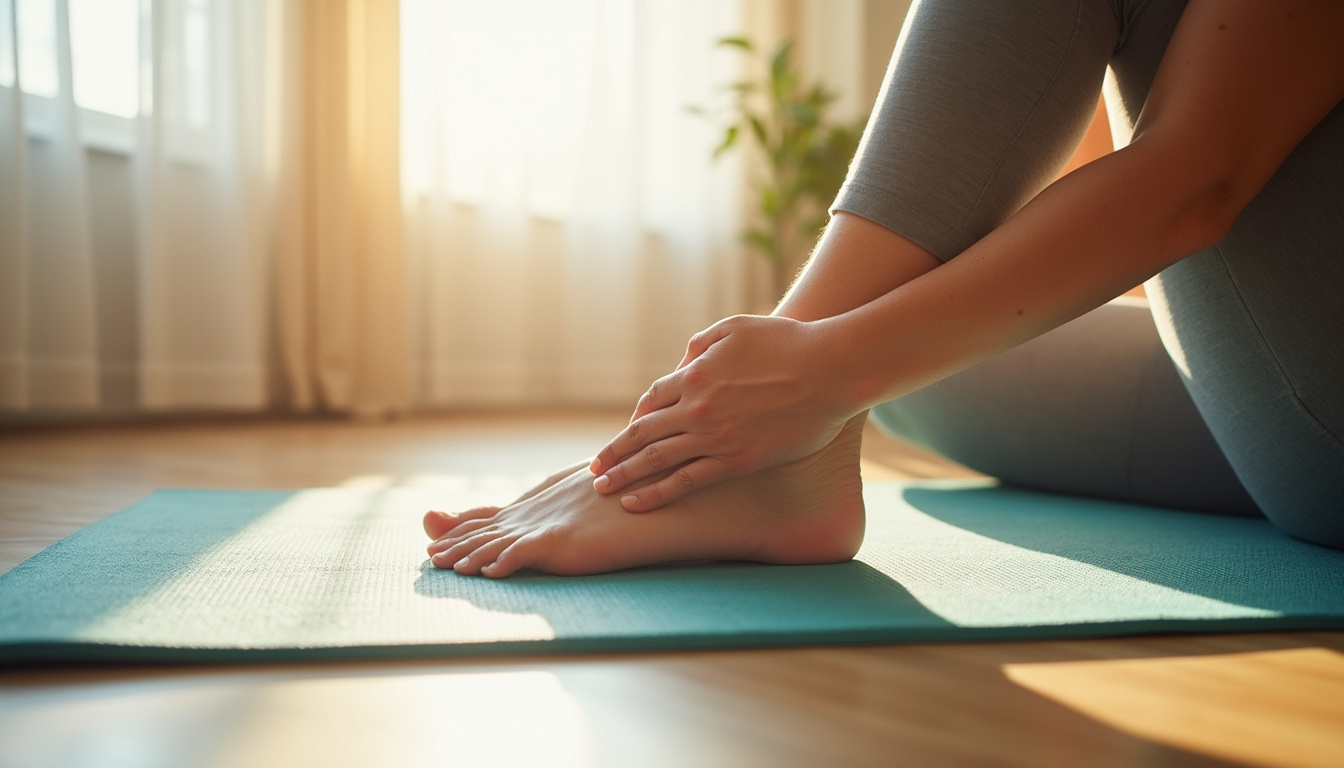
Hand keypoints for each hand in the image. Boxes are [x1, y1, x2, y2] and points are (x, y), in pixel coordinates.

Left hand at [588, 314, 857, 510]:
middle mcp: (696, 406)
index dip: (637, 419)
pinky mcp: (736, 461)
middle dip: (614, 453)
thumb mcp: (736, 328)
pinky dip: (656, 494)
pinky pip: (686, 481)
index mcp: (695, 374)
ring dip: (624, 476)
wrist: (829, 369)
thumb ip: (703, 344)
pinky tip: (636, 504)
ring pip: (656, 460)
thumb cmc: (789, 343)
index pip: (652, 401)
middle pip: (642, 433)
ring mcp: (714, 435)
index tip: (626, 435)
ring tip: (603, 490)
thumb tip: (684, 363)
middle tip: (594, 470)